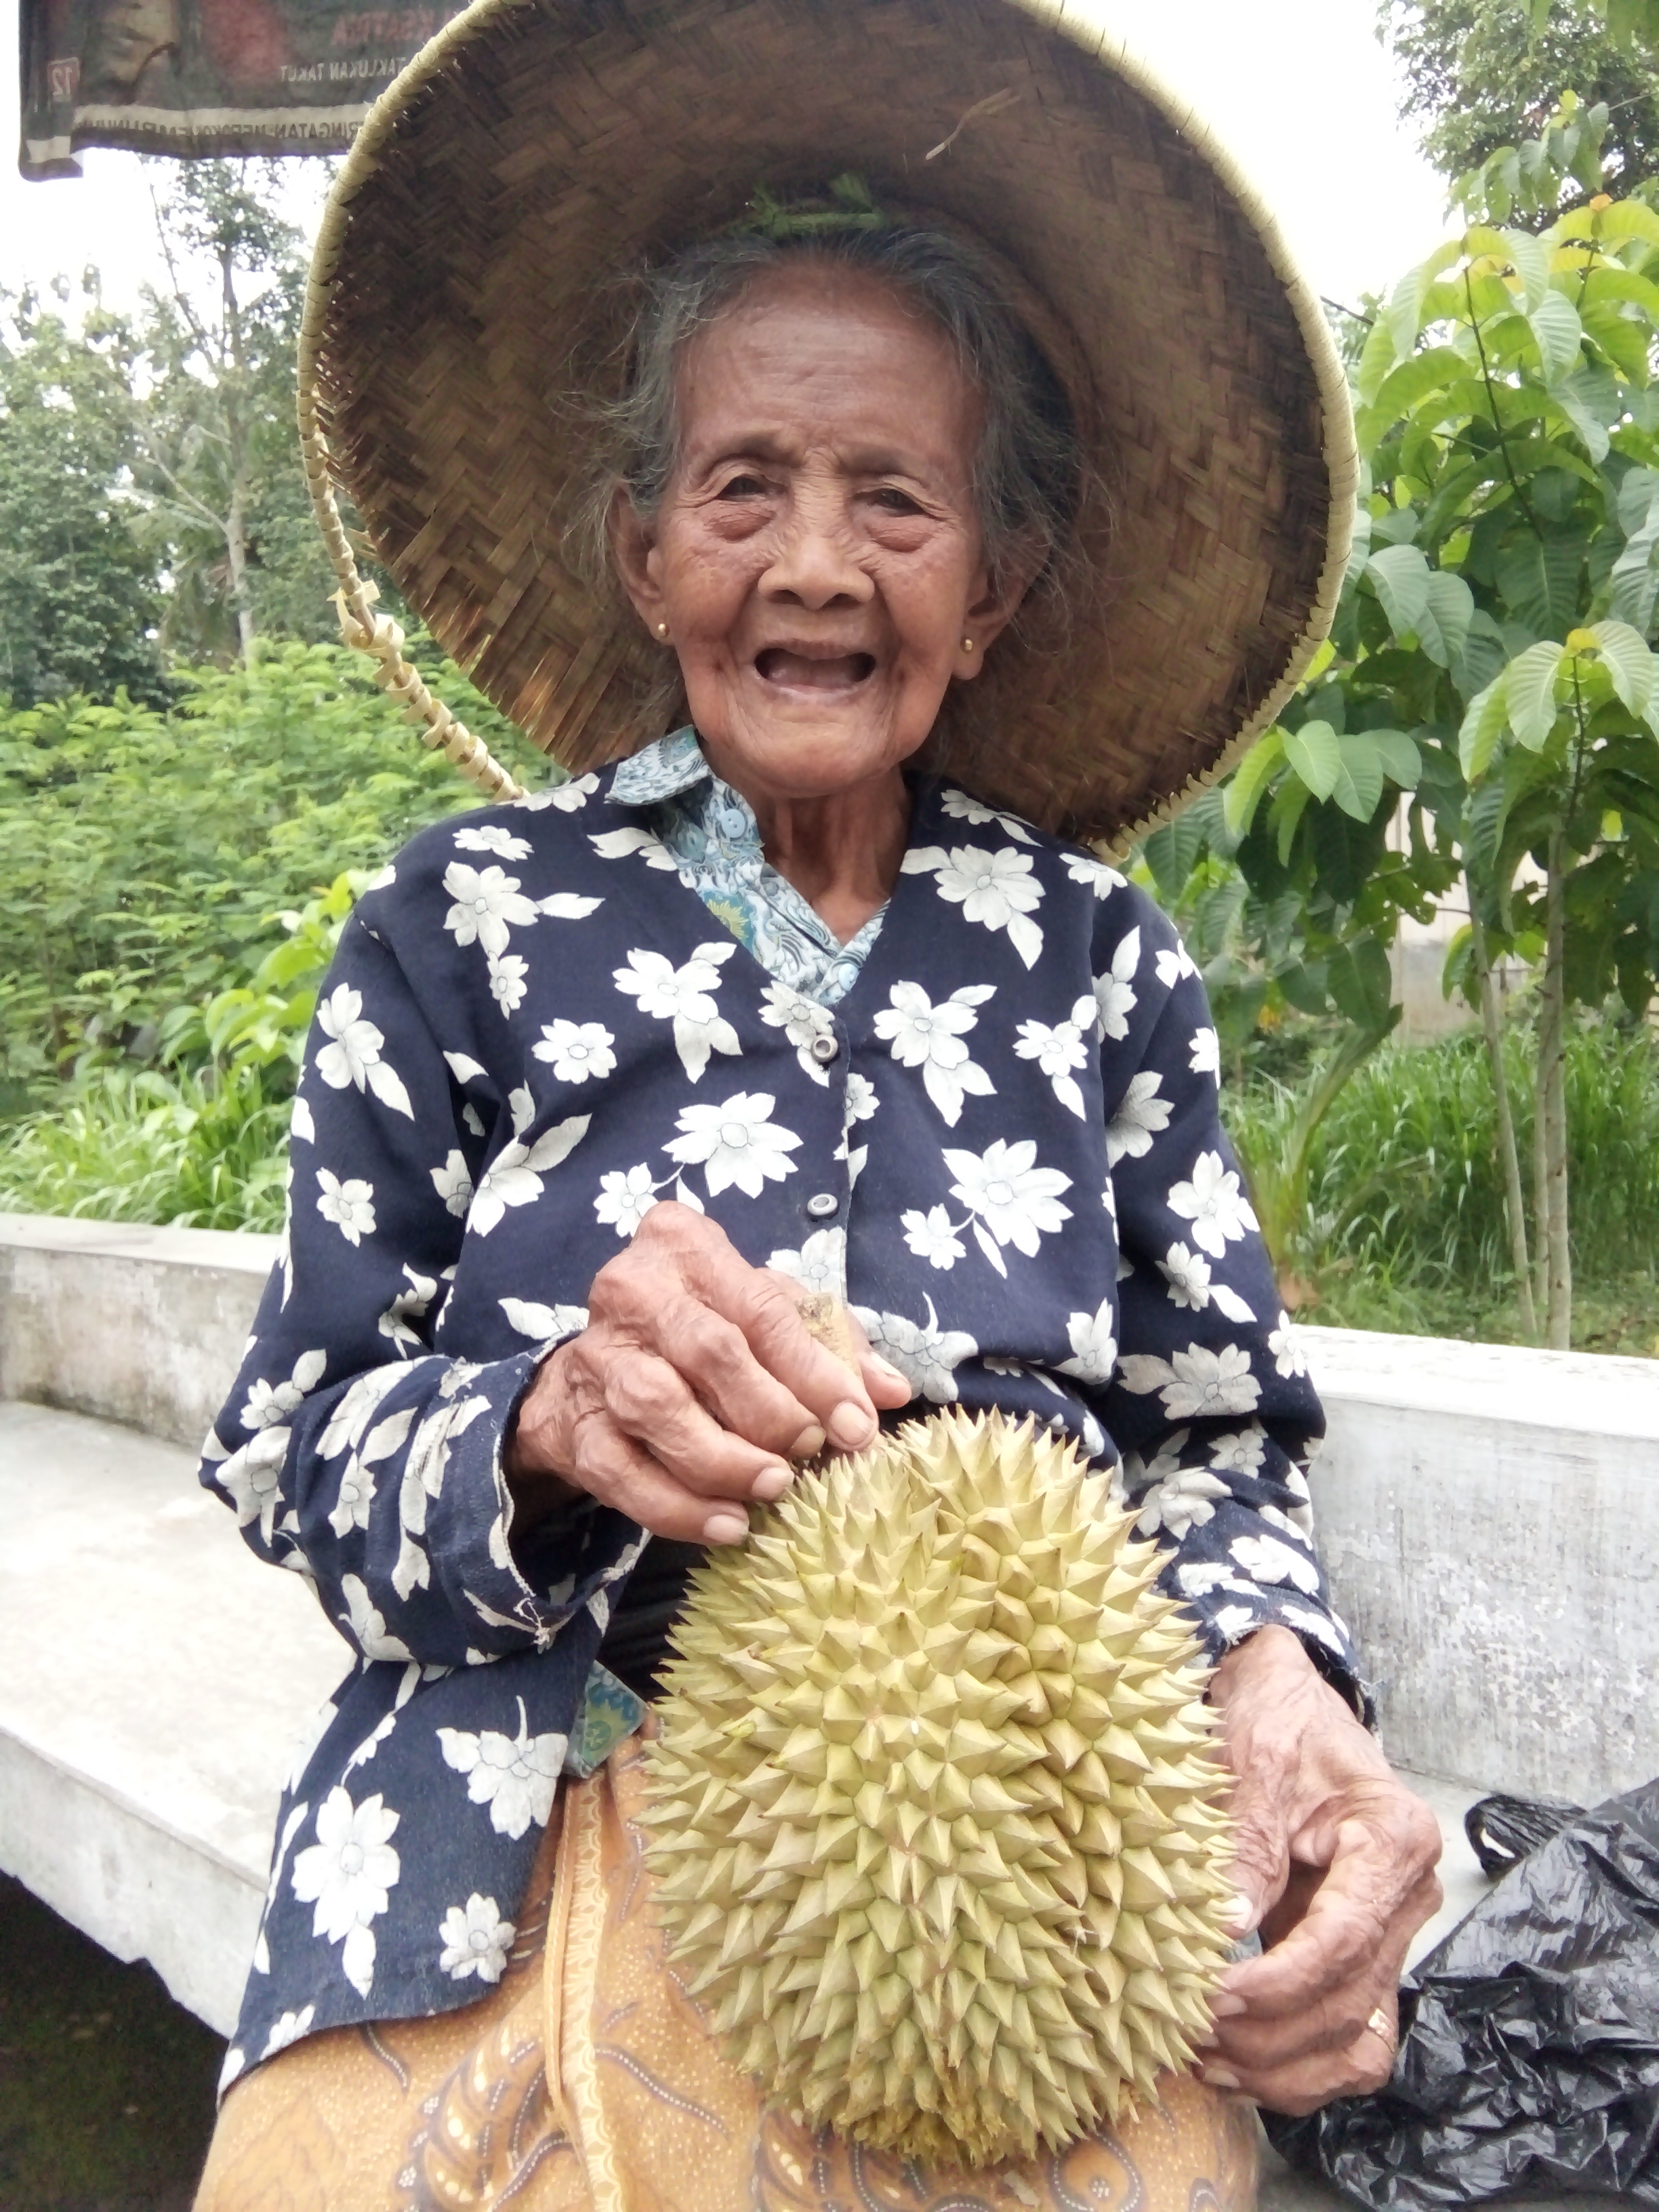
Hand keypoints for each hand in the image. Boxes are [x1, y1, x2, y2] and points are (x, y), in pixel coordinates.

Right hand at [504, 1202, 911, 1544]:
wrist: (597, 1370)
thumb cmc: (703, 1331)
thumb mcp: (766, 1315)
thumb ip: (830, 1345)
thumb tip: (892, 1390)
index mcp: (684, 1246)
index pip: (761, 1308)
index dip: (816, 1372)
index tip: (857, 1424)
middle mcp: (631, 1291)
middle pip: (709, 1350)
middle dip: (772, 1411)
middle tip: (810, 1452)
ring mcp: (595, 1359)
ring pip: (658, 1409)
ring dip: (725, 1459)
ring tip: (773, 1488)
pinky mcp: (571, 1425)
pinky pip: (622, 1473)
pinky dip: (677, 1507)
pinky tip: (727, 1524)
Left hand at [1199, 1625, 1442, 2114]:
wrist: (1288, 1699)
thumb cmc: (1277, 1716)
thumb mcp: (1255, 1756)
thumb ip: (1247, 1841)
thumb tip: (1224, 1930)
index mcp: (1394, 1838)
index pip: (1341, 1941)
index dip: (1275, 1983)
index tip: (1211, 1996)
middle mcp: (1408, 1894)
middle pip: (1348, 2002)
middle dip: (1267, 2033)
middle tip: (1190, 2030)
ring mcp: (1390, 1931)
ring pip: (1357, 2042)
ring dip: (1282, 2069)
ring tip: (1207, 2061)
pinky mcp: (1362, 1955)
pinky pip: (1348, 2039)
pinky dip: (1297, 2068)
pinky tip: (1235, 2063)